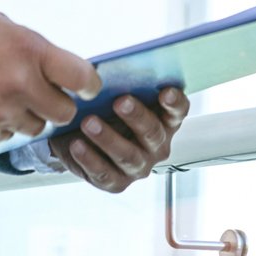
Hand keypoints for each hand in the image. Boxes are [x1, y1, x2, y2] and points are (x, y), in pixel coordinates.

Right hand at [0, 7, 96, 145]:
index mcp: (31, 52)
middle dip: (57, 104)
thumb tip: (55, 68)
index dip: (88, 84)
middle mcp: (21, 86)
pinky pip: (4, 137)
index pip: (83, 78)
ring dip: (27, 116)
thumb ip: (33, 49)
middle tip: (42, 94)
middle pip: (64, 113)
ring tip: (4, 97)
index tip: (84, 86)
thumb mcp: (2, 25)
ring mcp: (0, 114)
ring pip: (34, 129)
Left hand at [50, 86, 188, 193]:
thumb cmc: (104, 111)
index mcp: (164, 120)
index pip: (178, 111)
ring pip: (128, 155)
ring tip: (88, 122)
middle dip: (136, 116)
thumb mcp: (115, 94)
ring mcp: (139, 166)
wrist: (79, 138)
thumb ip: (122, 85)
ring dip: (108, 138)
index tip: (165, 92)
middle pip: (152, 132)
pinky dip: (90, 159)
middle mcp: (157, 146)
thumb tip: (110, 72)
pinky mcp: (117, 183)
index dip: (174, 103)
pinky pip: (105, 174)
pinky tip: (77, 145)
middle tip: (120, 101)